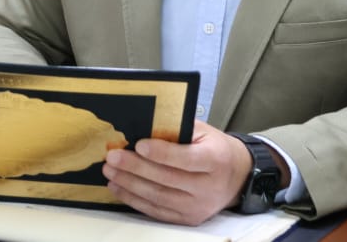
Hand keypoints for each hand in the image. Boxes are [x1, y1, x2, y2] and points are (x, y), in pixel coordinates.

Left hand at [102, 120, 250, 225]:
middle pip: (167, 179)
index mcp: (215, 160)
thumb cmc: (215, 149)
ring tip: (110, 171)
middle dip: (135, 167)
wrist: (237, 176)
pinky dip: (134, 199)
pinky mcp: (188, 218)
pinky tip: (119, 187)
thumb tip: (143, 128)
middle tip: (113, 156)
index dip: (161, 153)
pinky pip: (156, 211)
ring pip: (158, 197)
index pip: (186, 159)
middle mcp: (208, 187)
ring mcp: (198, 207)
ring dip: (129, 184)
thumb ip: (177, 130)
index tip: (138, 144)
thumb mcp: (203, 132)